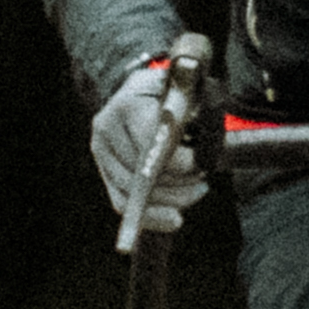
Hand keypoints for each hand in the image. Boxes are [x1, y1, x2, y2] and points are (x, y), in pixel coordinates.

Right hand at [91, 39, 209, 236]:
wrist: (143, 90)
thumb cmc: (172, 93)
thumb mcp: (186, 93)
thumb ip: (196, 114)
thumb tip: (207, 151)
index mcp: (129, 104)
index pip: (151, 143)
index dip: (179, 161)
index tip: (202, 166)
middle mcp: (107, 127)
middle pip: (140, 172)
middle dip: (177, 185)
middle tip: (202, 184)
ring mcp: (101, 149)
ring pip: (132, 192)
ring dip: (169, 201)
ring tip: (195, 192)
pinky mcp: (103, 168)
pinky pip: (122, 202)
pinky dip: (150, 216)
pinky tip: (174, 218)